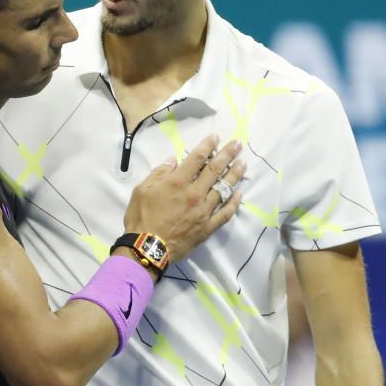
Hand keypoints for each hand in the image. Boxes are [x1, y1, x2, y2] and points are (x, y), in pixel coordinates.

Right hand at [123, 135, 244, 262]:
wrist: (147, 248)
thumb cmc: (141, 217)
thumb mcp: (141, 190)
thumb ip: (158, 173)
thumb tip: (173, 161)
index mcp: (177, 182)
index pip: (197, 159)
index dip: (208, 146)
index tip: (216, 137)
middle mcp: (194, 193)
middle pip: (215, 170)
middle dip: (227, 155)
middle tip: (238, 145)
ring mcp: (204, 211)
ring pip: (224, 189)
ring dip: (234, 175)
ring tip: (243, 164)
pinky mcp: (208, 227)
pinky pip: (225, 213)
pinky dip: (234, 203)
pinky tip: (239, 194)